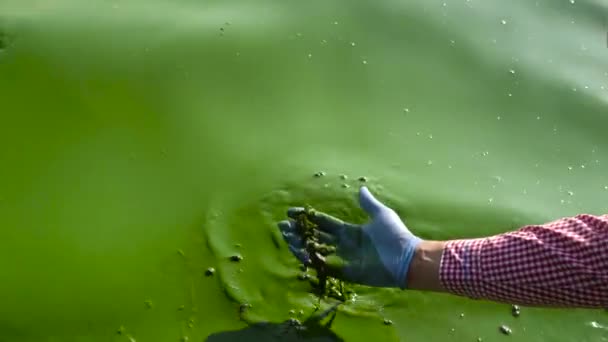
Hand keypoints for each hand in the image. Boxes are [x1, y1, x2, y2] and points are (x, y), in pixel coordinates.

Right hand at [277, 186, 421, 287]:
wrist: (406, 258)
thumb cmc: (395, 236)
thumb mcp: (381, 215)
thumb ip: (368, 204)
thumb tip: (361, 189)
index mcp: (350, 231)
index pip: (324, 223)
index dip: (309, 218)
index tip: (292, 212)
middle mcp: (344, 244)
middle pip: (316, 237)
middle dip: (299, 232)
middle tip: (282, 226)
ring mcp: (344, 259)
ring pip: (317, 251)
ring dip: (301, 245)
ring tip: (286, 238)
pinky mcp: (346, 272)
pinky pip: (325, 267)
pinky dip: (312, 261)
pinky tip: (300, 254)